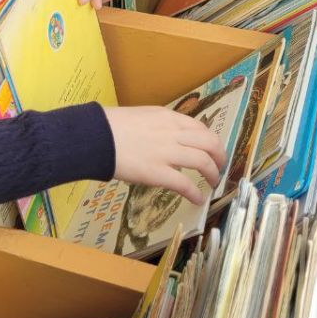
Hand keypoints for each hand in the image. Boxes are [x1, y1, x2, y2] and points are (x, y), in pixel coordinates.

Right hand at [103, 106, 226, 202]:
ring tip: (213, 183)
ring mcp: (167, 153)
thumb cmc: (110, 126)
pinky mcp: (159, 173)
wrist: (95, 136)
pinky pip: (185, 184)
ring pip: (203, 162)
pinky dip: (195, 193)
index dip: (210, 140)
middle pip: (209, 143)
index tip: (211, 150)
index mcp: (168, 118)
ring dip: (213, 174)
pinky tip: (198, 199)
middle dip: (220, 156)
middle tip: (220, 166)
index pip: (200, 127)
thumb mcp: (140, 118)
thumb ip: (157, 127)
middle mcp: (173, 132)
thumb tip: (165, 141)